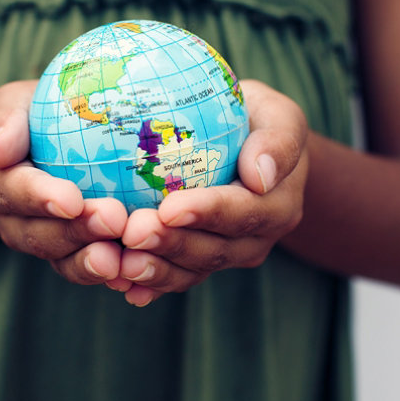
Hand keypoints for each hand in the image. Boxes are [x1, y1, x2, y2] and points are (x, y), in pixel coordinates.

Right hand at [0, 81, 130, 287]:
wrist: (52, 142)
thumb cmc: (37, 112)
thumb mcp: (15, 103)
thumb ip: (5, 121)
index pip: (13, 192)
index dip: (41, 199)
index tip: (72, 200)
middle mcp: (13, 222)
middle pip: (39, 235)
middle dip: (76, 233)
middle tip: (114, 220)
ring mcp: (44, 245)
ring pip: (63, 261)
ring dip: (92, 262)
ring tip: (121, 260)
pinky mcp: (73, 257)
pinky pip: (89, 271)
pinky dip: (112, 274)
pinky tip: (137, 271)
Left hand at [117, 80, 309, 305]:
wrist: (244, 146)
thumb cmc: (254, 118)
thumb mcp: (277, 115)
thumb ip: (279, 141)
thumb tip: (260, 175)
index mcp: (277, 205)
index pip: (242, 213)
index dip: (205, 213)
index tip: (168, 208)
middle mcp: (254, 239)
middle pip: (213, 250)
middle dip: (171, 245)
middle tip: (132, 233)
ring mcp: (225, 256)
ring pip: (190, 271)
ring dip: (155, 270)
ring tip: (122, 264)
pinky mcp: (198, 264)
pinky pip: (173, 278)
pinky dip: (148, 285)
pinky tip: (121, 284)